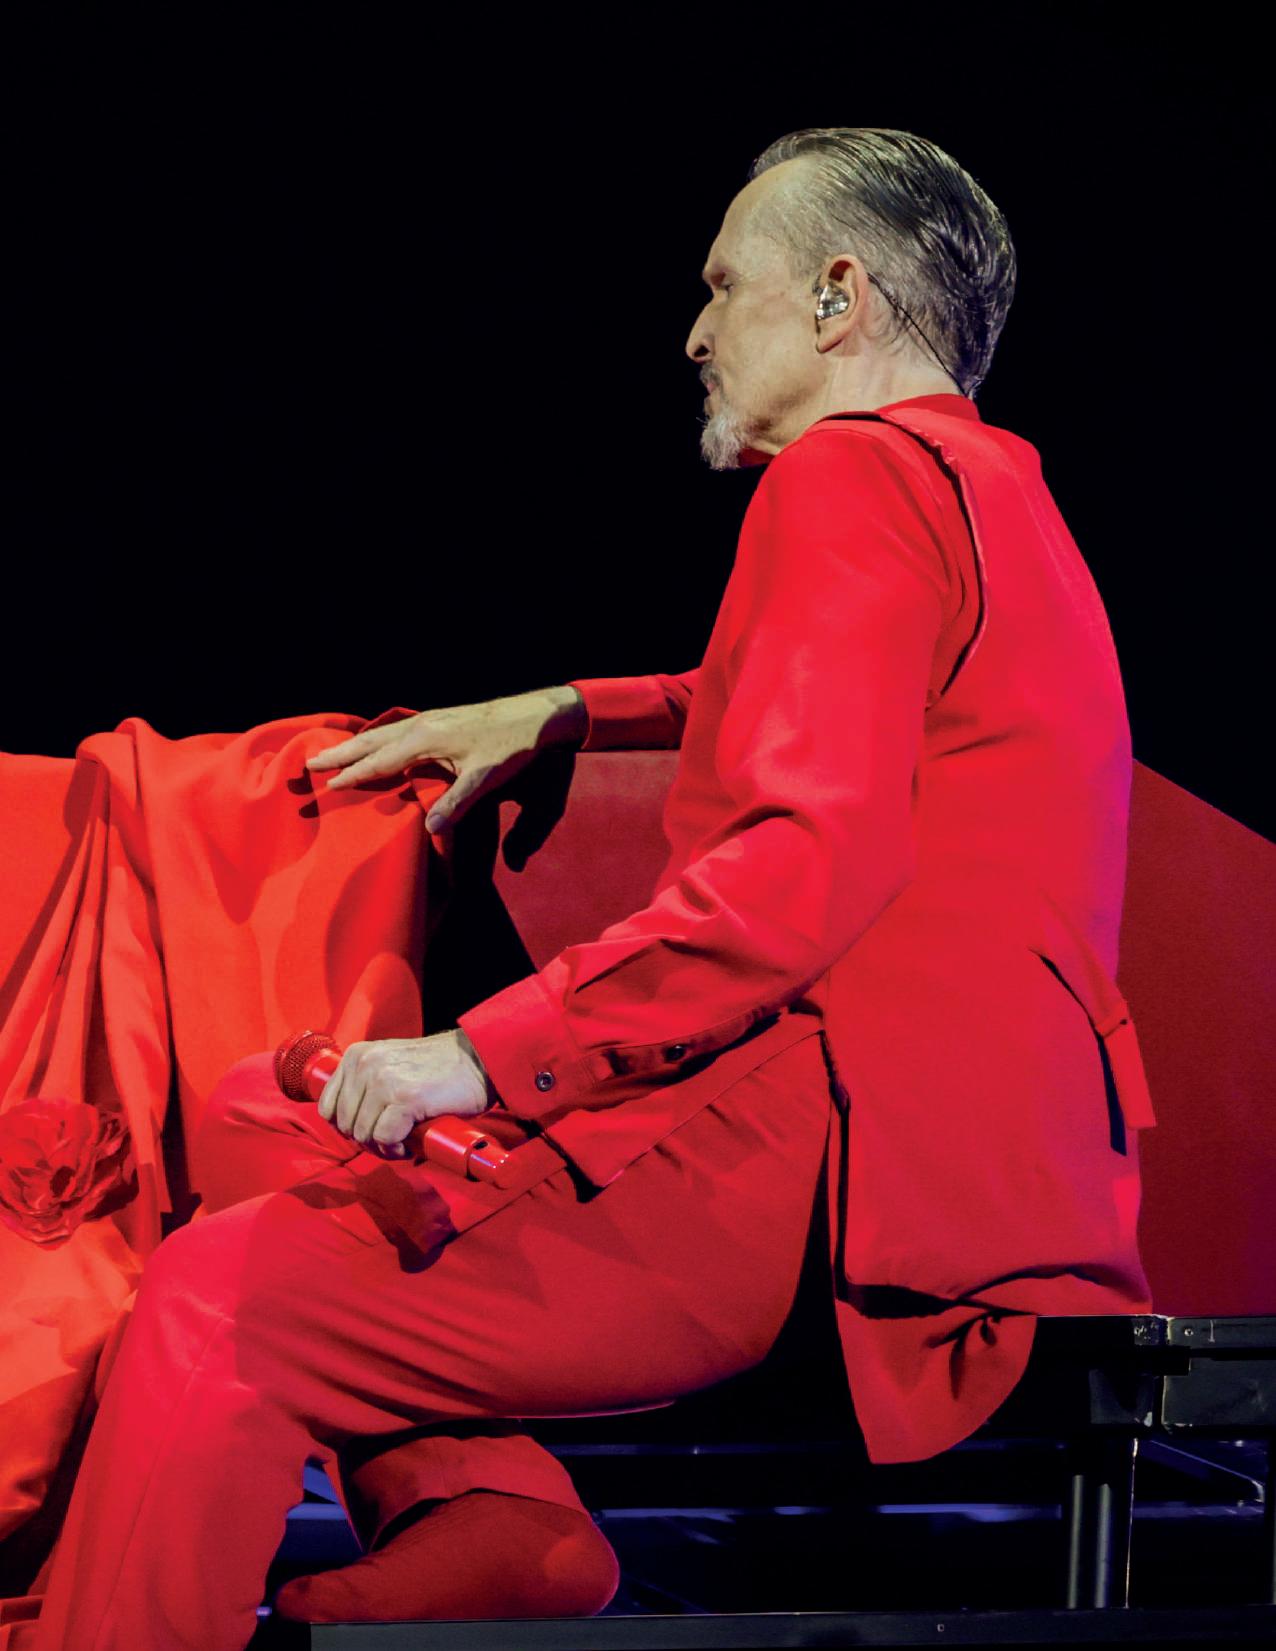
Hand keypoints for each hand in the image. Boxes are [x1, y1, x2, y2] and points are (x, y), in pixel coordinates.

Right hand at [304, 687, 587, 838]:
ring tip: (331, 752)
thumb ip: (458, 803)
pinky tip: (376, 743)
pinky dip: (378, 738)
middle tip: (308, 763)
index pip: (380, 761)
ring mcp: (430, 720)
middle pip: (372, 742)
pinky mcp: (441, 720)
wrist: (536, 715)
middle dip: (340, 754)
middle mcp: (422, 726)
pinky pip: (397, 730)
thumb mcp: (486, 778)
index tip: (325, 786)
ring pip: (383, 734)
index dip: (353, 775)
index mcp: (426, 740)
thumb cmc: (512, 747)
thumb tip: (430, 830)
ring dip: (356, 744)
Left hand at [317, 1030, 494, 1158]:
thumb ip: (366, 1082)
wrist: (480, 1060)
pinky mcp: (405, 1098)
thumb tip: (346, 1123)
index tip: (370, 1129)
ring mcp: (384, 1081)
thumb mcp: (391, 1064)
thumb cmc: (439, 1069)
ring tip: (404, 1139)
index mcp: (357, 1055)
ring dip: (383, 1146)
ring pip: (363, 1135)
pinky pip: (385, 1139)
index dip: (347, 1126)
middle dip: (367, 1139)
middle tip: (393, 1138)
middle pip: (344, 1125)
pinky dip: (397, 1148)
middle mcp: (366, 1064)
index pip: (327, 1107)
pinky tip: (410, 1142)